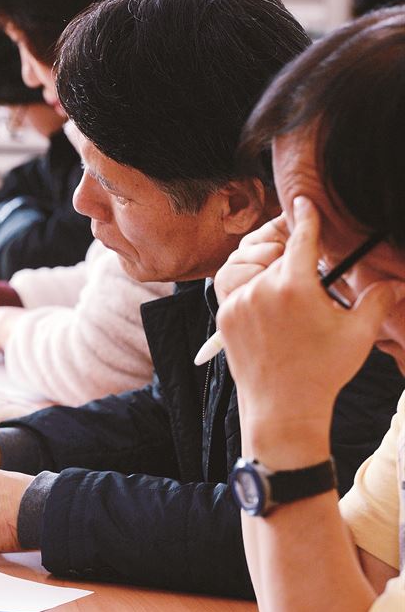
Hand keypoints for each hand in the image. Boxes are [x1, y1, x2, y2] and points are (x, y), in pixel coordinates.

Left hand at [217, 196, 404, 464]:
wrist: (282, 411)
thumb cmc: (323, 373)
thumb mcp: (357, 334)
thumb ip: (378, 300)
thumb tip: (398, 282)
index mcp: (295, 286)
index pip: (301, 236)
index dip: (305, 216)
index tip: (304, 201)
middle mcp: (262, 288)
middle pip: (279, 254)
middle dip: (293, 258)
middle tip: (305, 274)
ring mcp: (238, 302)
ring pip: (253, 268)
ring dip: (268, 270)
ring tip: (284, 287)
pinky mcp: (224, 317)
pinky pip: (234, 287)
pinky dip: (249, 287)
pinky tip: (265, 301)